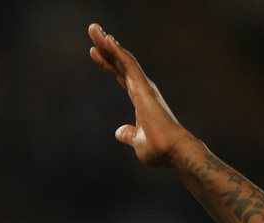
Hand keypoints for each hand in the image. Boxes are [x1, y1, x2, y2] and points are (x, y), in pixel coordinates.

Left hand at [88, 23, 192, 166]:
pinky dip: (118, 52)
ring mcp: (144, 87)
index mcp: (141, 100)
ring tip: (94, 29)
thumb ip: (128, 134)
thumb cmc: (158, 150)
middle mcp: (143, 90)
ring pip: (123, 59)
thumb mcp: (137, 141)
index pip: (121, 77)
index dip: (108, 64)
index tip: (95, 52)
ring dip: (108, 44)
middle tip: (93, 30)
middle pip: (120, 63)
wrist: (171, 152)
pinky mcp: (144, 88)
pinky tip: (107, 40)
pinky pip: (129, 65)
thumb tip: (119, 132)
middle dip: (105, 47)